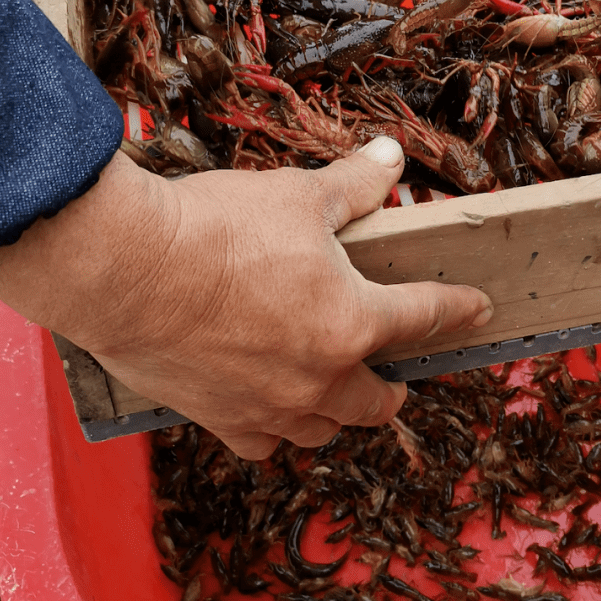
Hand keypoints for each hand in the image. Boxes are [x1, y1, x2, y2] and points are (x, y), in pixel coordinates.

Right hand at [0, 138, 492, 459]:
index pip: (424, 316)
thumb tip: (389, 158)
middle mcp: (318, 378)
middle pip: (376, 401)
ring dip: (337, 413)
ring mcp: (268, 407)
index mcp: (352, 321)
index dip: (456, 308)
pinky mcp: (217, 417)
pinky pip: (261, 442)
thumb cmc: (214, 229)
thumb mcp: (297, 195)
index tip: (478, 308)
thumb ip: (352, 184)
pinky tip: (268, 414)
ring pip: (322, 429)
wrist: (123, 270)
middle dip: (394, 388)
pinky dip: (272, 430)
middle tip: (396, 376)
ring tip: (335, 395)